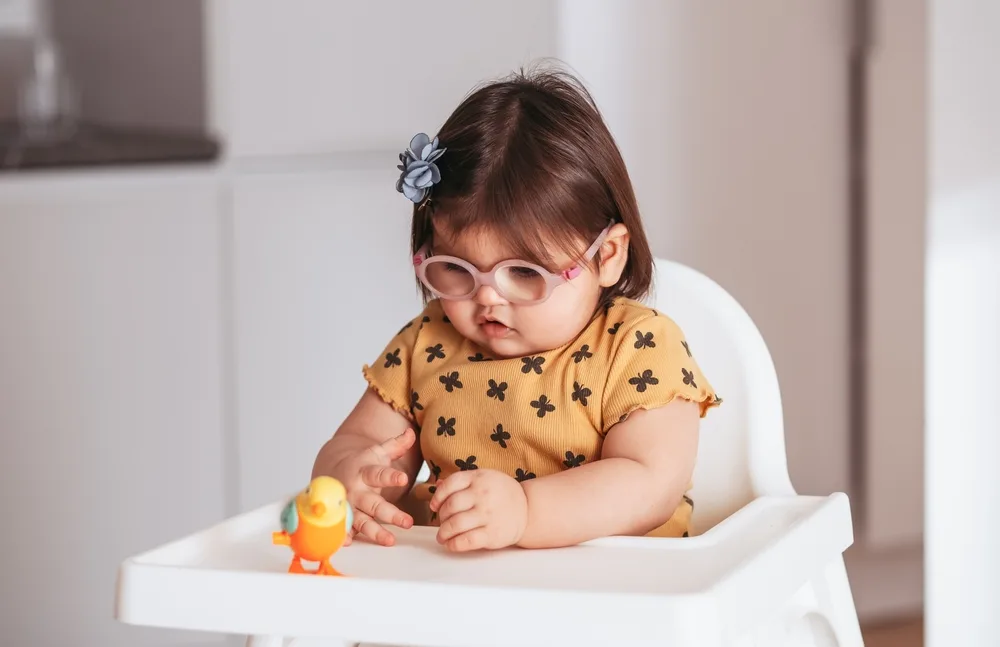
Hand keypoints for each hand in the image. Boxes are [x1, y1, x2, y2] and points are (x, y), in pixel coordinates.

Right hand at [329, 428, 416, 546]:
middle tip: (408, 522)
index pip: (379, 474)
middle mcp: (356, 489)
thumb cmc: (361, 463)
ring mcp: (348, 505)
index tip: (402, 478)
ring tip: (390, 540)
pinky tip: (350, 543)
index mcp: (365, 471)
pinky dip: (344, 537)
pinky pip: (343, 529)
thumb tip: (412, 433)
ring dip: (374, 531)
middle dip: (390, 514)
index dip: (390, 477)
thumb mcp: (377, 452)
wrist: (332, 470)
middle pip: (374, 503)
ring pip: (361, 520)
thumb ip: (396, 445)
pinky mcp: (342, 518)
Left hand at [429, 469, 527, 551]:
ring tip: (442, 536)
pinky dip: (454, 544)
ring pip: (455, 524)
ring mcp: (487, 514)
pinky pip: (466, 541)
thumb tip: (437, 486)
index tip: (434, 505)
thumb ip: (462, 482)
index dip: (438, 496)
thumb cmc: (502, 493)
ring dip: (443, 533)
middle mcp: (483, 494)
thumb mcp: (484, 479)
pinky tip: (451, 544)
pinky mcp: (492, 534)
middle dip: (441, 517)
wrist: (528, 509)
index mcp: (479, 477)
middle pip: (450, 506)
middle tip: (442, 523)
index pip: (450, 484)